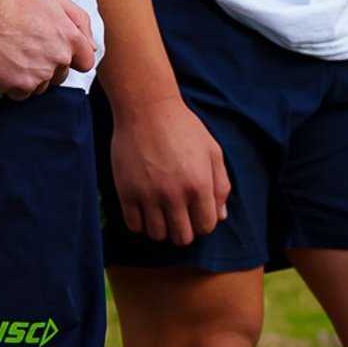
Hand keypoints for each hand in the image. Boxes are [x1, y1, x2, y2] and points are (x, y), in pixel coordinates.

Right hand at [0, 0, 95, 99]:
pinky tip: (6, 68)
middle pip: (61, 77)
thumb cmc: (15, 3)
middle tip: (28, 50)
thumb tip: (92, 47)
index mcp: (72, 38)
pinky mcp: (20, 86)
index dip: (71, 59)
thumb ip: (79, 20)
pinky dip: (15, 86)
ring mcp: (40, 74)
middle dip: (49, 68)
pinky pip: (24, 95)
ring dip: (32, 78)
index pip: (85, 62)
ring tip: (15, 57)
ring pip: (43, 87)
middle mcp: (60, 58)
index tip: (54, 53)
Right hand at [111, 93, 231, 244]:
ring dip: (162, 230)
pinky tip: (145, 211)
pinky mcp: (126, 192)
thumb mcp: (212, 151)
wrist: (146, 109)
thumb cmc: (183, 127)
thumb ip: (221, 185)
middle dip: (185, 232)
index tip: (197, 214)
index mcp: (199, 184)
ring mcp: (148, 194)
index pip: (206, 226)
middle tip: (180, 218)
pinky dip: (141, 224)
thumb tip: (220, 216)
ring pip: (157, 235)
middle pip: (182, 237)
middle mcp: (174, 194)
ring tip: (162, 215)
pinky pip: (134, 225)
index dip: (203, 223)